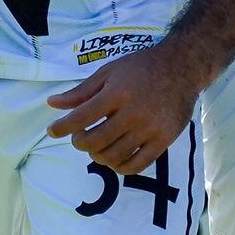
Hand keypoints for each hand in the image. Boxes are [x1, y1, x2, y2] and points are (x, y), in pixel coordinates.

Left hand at [42, 40, 201, 179]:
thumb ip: (81, 91)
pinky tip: (114, 158)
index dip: (62, 127)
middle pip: (95, 141)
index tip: (53, 130)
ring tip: (96, 147)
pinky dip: (120, 167)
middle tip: (79, 137)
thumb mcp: (109, 72)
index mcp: (117, 93)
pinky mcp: (163, 140)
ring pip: (113, 156)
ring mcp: (150, 129)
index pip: (81, 117)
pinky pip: (137, 165)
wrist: (181, 67)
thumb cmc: (141, 67)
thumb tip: (53, 104)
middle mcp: (133, 113)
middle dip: (80, 142)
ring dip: (97, 156)